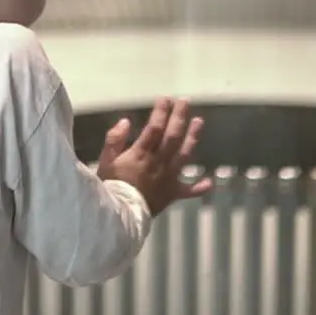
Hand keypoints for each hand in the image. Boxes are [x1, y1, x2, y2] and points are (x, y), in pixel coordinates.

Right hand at [95, 98, 210, 215]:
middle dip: (179, 117)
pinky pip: (188, 191)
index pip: (154, 128)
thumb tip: (126, 121)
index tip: (165, 99)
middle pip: (172, 136)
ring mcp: (168, 177)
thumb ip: (114, 140)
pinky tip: (209, 182)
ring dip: (193, 137)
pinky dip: (199, 187)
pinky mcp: (172, 193)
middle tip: (185, 101)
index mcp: (141, 154)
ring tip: (199, 121)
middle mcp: (159, 162)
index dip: (161, 112)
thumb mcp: (105, 161)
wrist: (119, 215)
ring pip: (184, 155)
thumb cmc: (110, 186)